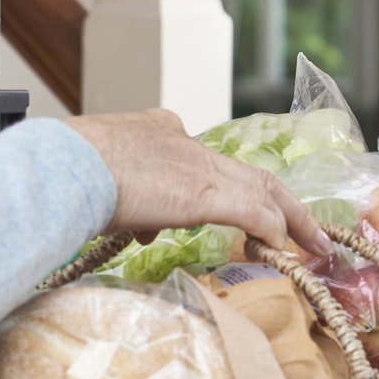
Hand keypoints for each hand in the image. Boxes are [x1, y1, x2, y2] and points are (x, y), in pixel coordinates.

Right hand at [63, 109, 331, 257]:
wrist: (63, 165)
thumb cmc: (68, 176)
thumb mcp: (103, 186)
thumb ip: (129, 204)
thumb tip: (144, 227)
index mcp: (158, 131)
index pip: (202, 162)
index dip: (220, 187)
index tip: (226, 211)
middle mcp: (185, 144)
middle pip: (249, 173)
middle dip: (280, 201)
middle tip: (304, 226)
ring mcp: (197, 167)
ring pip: (262, 188)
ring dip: (292, 218)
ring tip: (314, 242)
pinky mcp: (203, 193)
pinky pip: (253, 211)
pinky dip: (274, 229)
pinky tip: (287, 247)